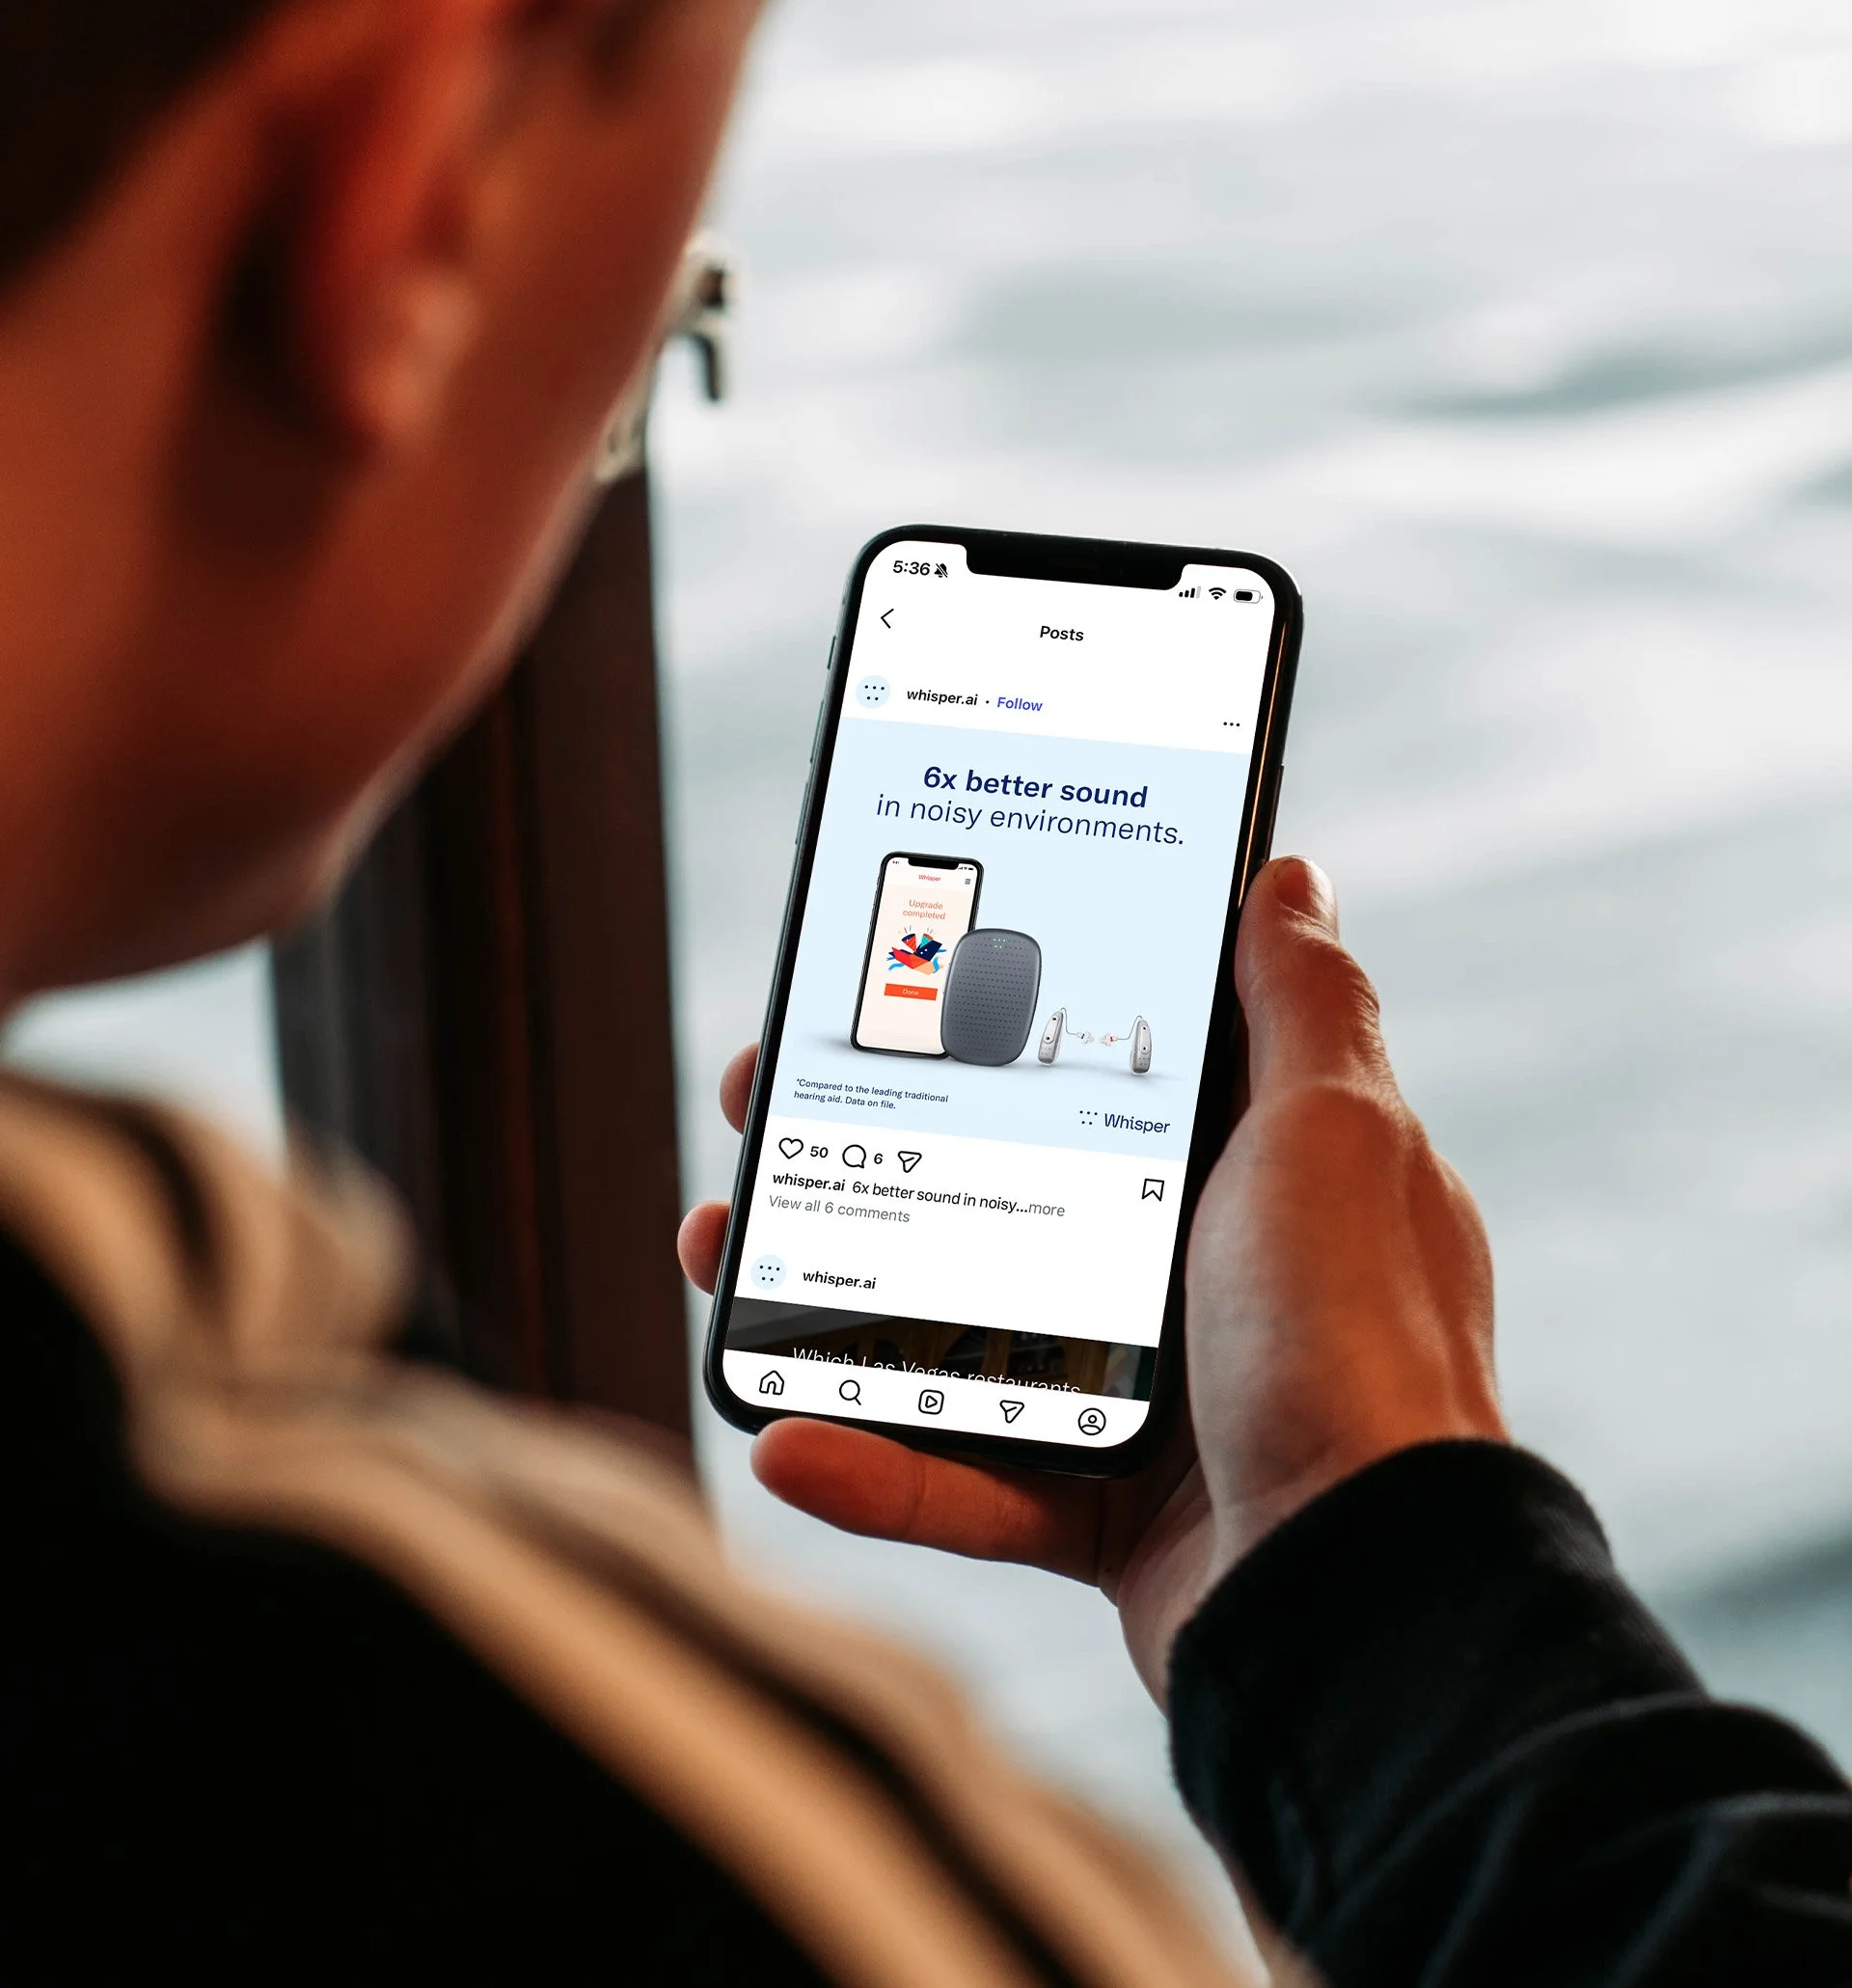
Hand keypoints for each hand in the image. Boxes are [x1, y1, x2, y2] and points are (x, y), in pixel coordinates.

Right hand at [679, 858, 1504, 1702]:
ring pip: (958, 1326)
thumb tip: (1289, 876)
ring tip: (723, 1249)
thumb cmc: (1364, 1341)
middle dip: (871, 1142)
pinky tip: (787, 1441)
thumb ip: (1302, 1003)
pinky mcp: (1107, 1509)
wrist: (1368, 1589)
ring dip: (829, 1296)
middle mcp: (1203, 1272)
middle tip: (764, 1100)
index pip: (1097, 1067)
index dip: (987, 1021)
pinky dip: (876, 1468)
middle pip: (1001, 1185)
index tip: (889, 984)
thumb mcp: (1336, 1131)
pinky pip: (969, 1483)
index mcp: (1252, 1171)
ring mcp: (1154, 1392)